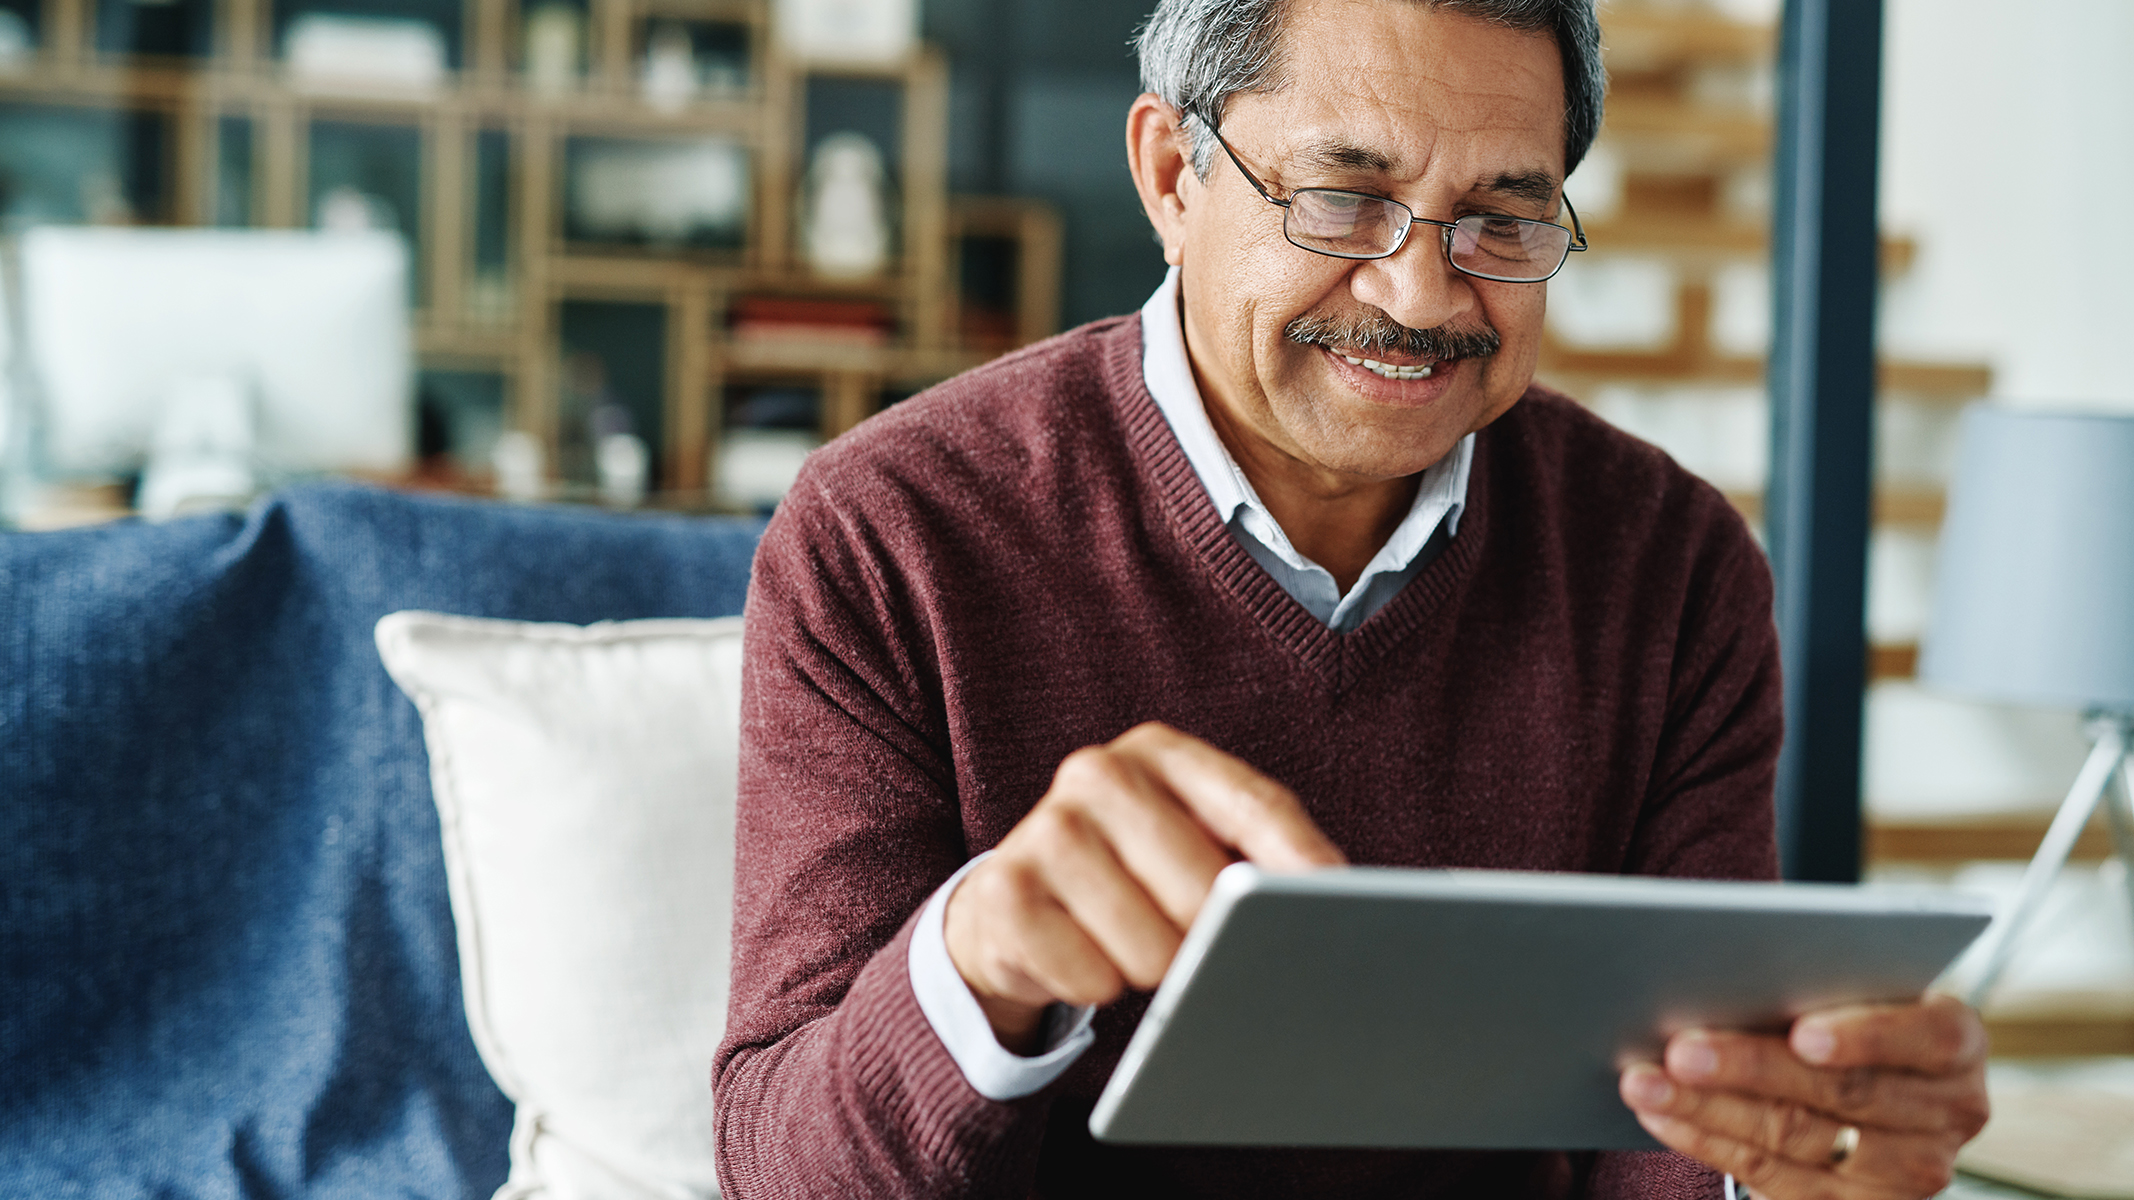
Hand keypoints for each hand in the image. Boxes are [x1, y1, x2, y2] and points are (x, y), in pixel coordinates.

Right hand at [944, 722, 1343, 1051]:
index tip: (1338, 901)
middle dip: (1208, 935)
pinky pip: (1089, 977)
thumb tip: (1333, 897)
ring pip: (1150, 946)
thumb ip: (1259, 857)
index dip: (1300, 858)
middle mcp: (1097, 774)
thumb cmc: (1132, 876)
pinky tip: (1083, 956)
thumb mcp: (1195, 845)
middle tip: (1188, 935)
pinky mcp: (1003, 892)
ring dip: (1151, 968)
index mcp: (1160, 752)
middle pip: (1203, 887)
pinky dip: (1098, 986)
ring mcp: (1044, 829)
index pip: (1253, 804)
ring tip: (1129, 942)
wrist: (1011, 910)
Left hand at [1618, 992, 1989, 1198]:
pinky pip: (1774, 1177)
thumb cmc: (1850, 1009)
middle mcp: (1950, 1112)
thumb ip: (1819, 978)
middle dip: (1750, 1069)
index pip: (1927, 1036)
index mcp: (1958, 1042)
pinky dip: (1709, 1143)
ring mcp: (1910, 1172)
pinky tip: (1663, 1117)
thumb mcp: (1859, 987)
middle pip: (1843, 1094)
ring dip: (1709, 1110)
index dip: (1864, 1036)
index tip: (1801, 1033)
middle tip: (1678, 1049)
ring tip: (1645, 1083)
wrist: (1879, 1083)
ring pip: (1799, 1140)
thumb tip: (1724, 971)